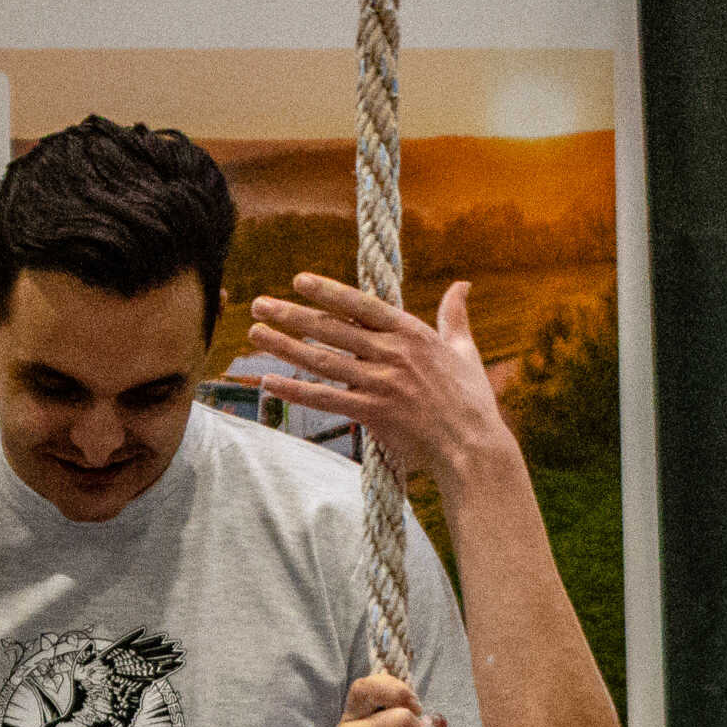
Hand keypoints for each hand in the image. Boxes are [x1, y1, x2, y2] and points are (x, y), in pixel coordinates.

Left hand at [245, 275, 511, 479]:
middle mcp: (392, 354)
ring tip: (255, 333)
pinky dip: (296, 391)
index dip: (328, 292)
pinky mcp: (373, 412)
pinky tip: (269, 382)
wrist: (472, 445)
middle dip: (291, 314)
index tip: (299, 280)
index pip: (361, 305)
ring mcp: (381, 383)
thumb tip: (463, 285)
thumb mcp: (465, 350)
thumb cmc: (471, 399)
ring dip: (285, 346)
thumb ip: (455, 316)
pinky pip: (326, 399)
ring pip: (323, 360)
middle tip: (258, 304)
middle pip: (332, 328)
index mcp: (411, 333)